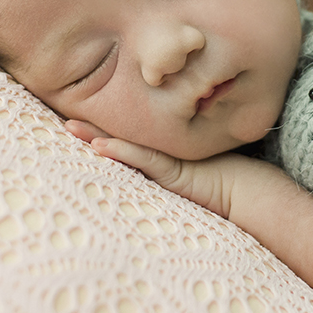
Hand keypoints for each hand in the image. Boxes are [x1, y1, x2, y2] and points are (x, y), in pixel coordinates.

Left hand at [65, 119, 238, 217]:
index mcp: (162, 155)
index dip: (102, 131)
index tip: (75, 122)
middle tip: (64, 120)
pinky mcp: (174, 170)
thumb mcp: (188, 180)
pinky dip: (121, 152)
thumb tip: (143, 177)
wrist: (248, 192)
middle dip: (92, 128)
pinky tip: (100, 147)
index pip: (126, 140)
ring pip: (125, 145)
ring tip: (70, 127)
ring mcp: (168, 159)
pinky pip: (144, 160)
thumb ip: (166, 173)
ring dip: (96, 136)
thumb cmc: (223, 187)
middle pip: (120, 137)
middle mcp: (162, 154)